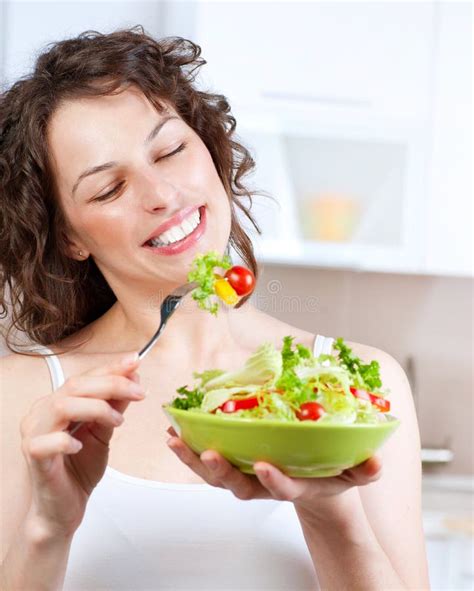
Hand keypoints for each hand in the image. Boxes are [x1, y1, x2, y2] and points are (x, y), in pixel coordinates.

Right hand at [20, 352, 145, 536]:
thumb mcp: (104, 432)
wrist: (65, 508)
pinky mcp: (33, 457)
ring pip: (62, 406)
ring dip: (96, 409)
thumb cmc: (79, 468)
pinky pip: (46, 442)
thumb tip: (133, 379)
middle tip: (138, 393)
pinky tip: (81, 445)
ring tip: (117, 421)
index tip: (136, 362)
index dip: (111, 368)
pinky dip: (67, 440)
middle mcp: (42, 412)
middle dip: (112, 385)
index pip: (85, 377)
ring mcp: (34, 434)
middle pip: (75, 386)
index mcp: (57, 402)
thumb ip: (114, 406)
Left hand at [166, 426, 381, 515]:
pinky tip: (175, 433)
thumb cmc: (328, 475)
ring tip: (176, 439)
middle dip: (222, 471)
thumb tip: (376, 461)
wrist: (312, 486)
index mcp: (294, 485)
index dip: (273, 480)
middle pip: (239, 484)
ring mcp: (246, 476)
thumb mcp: (352, 474)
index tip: (264, 466)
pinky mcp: (234, 465)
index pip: (283, 488)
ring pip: (216, 475)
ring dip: (194, 458)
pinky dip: (190, 449)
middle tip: (208, 454)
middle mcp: (264, 484)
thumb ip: (364, 469)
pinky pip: (208, 460)